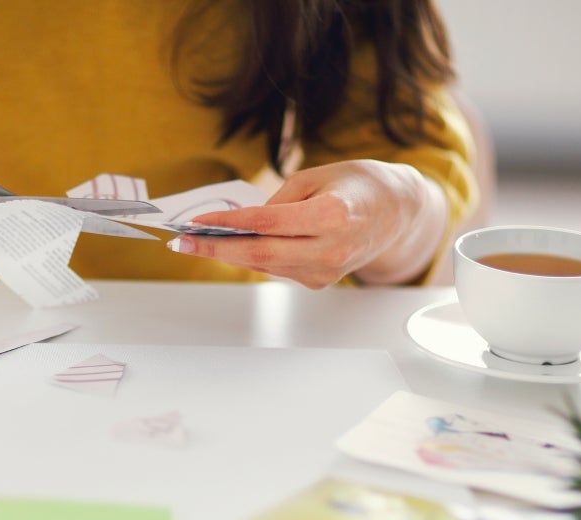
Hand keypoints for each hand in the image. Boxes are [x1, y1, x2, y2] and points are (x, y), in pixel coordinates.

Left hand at [166, 160, 447, 287]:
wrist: (397, 212)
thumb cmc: (357, 185)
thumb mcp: (316, 176)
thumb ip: (277, 201)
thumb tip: (242, 224)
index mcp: (334, 216)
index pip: (268, 224)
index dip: (228, 224)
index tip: (196, 223)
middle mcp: (332, 249)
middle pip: (261, 255)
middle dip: (216, 249)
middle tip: (182, 244)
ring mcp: (328, 271)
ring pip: (266, 267)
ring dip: (228, 256)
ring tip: (195, 245)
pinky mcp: (322, 281)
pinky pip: (278, 269)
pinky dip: (253, 258)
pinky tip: (230, 248)